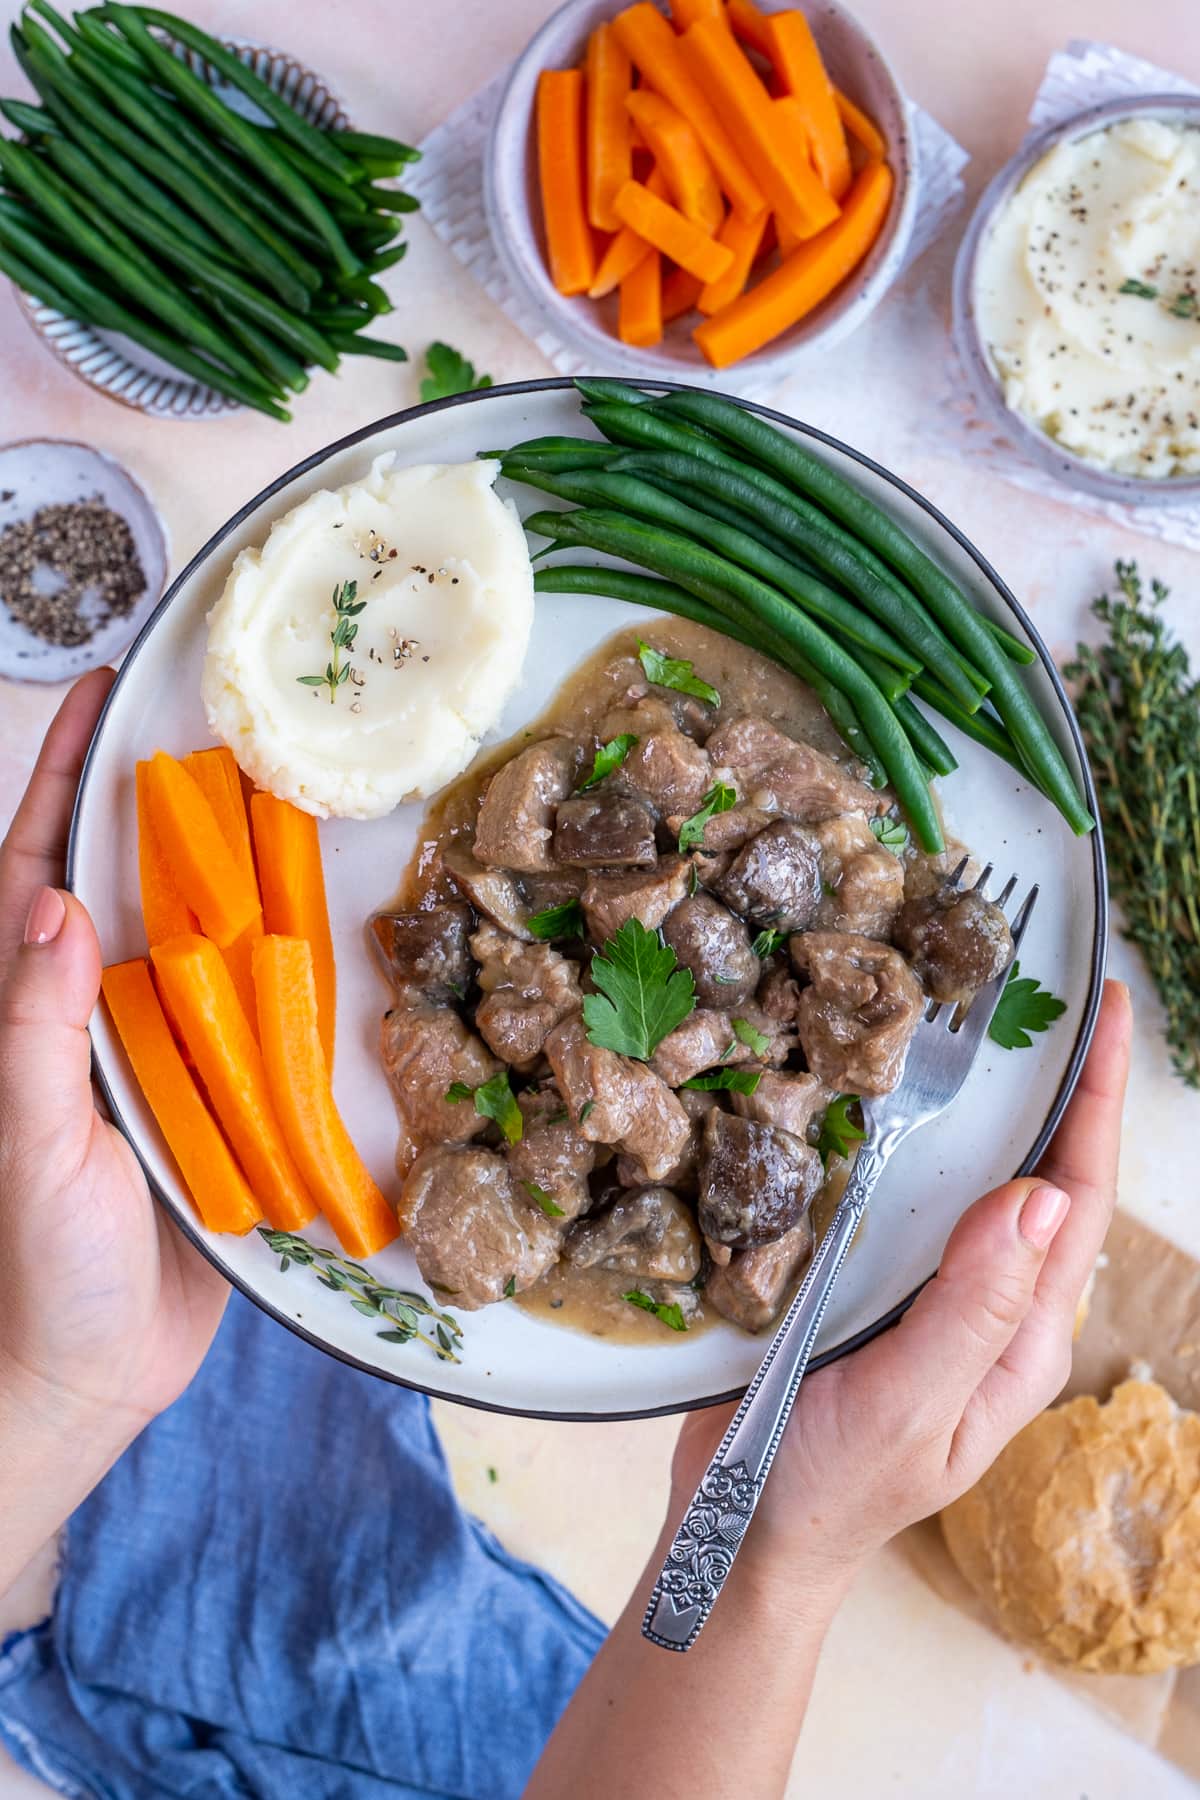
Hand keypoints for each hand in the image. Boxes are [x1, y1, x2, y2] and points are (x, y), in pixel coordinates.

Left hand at [0, 672, 227, 1553]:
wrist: (96, 1376)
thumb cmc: (35, 1264)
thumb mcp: (27, 1140)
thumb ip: (30, 1028)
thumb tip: (52, 905)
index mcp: (38, 1008)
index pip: (39, 867)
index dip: (64, 776)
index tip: (102, 691)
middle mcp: (102, 1014)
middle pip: (133, 883)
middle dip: (166, 797)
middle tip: (228, 719)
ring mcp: (168, 1054)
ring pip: (205, 940)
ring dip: (241, 871)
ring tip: (294, 795)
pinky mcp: (228, 1103)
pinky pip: (263, 1022)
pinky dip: (292, 968)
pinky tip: (339, 927)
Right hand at [673, 979, 1131, 1590]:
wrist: (738, 1534)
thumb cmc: (829, 1486)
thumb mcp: (912, 1402)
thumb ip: (973, 1306)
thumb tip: (1039, 1192)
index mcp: (1019, 1333)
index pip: (1079, 1197)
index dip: (1098, 1099)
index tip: (1106, 1013)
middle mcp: (985, 1301)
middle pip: (1038, 1171)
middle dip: (1054, 1079)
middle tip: (1044, 989)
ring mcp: (925, 1289)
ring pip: (968, 1175)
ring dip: (980, 1095)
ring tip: (972, 1014)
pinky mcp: (864, 1279)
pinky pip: (898, 1191)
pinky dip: (899, 1130)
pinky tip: (872, 1084)